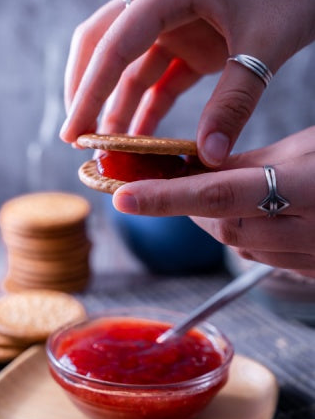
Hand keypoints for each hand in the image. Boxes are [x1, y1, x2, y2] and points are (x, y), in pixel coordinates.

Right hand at [60, 0, 314, 165]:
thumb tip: (210, 158)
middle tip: (77, 134)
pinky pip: (163, 75)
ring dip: (119, 105)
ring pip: (132, 65)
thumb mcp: (266, 41)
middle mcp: (165, 2)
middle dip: (87, 90)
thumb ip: (236, 101)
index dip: (88, 92)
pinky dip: (152, 104)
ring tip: (109, 145)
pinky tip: (143, 134)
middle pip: (105, 45)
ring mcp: (179, 21)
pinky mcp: (196, 39)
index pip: (115, 44)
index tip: (74, 132)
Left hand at [112, 126, 314, 276]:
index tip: (122, 197)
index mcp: (306, 187)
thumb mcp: (305, 147)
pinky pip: (260, 257)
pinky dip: (242, 234)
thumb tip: (199, 166)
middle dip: (189, 206)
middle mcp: (306, 230)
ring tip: (215, 193)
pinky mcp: (310, 271)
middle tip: (172, 183)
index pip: (218, 194)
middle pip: (221, 226)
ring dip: (214, 220)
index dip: (165, 196)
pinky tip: (251, 213)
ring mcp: (310, 257)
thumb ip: (250, 162)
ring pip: (236, 245)